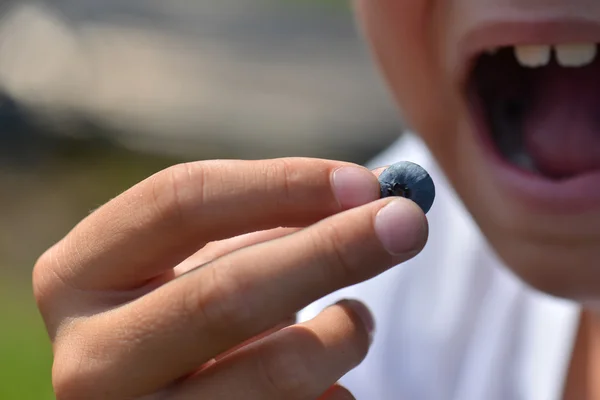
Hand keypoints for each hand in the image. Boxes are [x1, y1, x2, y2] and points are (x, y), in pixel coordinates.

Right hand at [33, 158, 427, 399]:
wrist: (161, 391)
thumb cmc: (196, 305)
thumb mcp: (209, 256)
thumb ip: (274, 220)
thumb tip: (377, 197)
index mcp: (78, 274)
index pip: (179, 202)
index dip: (280, 183)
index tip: (365, 180)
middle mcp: (88, 357)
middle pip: (225, 291)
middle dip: (331, 252)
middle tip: (408, 223)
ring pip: (271, 371)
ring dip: (341, 333)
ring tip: (356, 319)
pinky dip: (330, 393)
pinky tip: (324, 383)